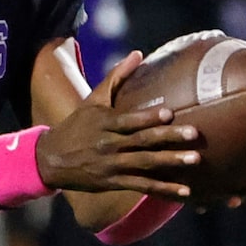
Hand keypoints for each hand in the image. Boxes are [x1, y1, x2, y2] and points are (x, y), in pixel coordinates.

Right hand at [34, 51, 200, 198]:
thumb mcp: (93, 100)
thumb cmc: (76, 126)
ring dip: (170, 162)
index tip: (169, 113)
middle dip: (169, 138)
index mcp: (105, 123)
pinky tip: (184, 191)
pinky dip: (163, 189)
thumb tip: (138, 53)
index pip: (129, 120)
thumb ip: (116, 76)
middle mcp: (110, 144)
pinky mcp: (113, 182)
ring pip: (145, 164)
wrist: (51, 160)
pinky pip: (142, 186)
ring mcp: (112, 165)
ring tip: (195, 160)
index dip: (148, 117)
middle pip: (142, 141)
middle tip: (194, 134)